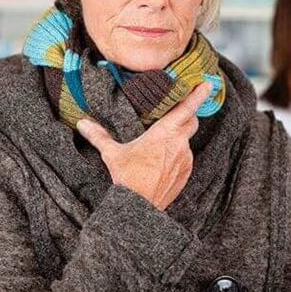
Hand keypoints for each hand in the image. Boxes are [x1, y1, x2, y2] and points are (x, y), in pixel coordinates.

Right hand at [76, 82, 212, 210]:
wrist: (139, 208)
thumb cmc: (127, 178)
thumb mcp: (112, 153)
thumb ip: (99, 136)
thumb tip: (82, 123)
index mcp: (165, 132)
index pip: (187, 108)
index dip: (198, 94)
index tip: (207, 83)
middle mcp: (180, 143)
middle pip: (191, 121)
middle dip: (187, 116)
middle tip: (176, 114)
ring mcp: (185, 159)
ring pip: (187, 141)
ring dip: (178, 139)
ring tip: (160, 146)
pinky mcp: (186, 173)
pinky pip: (185, 158)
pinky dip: (177, 156)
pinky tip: (162, 163)